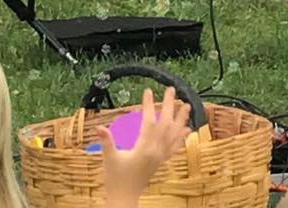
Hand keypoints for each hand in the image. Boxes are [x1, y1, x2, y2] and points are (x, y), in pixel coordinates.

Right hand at [97, 87, 191, 207]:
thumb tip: (100, 127)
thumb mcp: (109, 159)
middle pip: (165, 124)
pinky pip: (175, 147)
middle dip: (169, 105)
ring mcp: (160, 156)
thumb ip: (107, 141)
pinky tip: (187, 129)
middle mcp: (156, 151)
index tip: (148, 91)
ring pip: (174, 134)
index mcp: (143, 148)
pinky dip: (181, 137)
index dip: (149, 105)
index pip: (149, 121)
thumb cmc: (115, 179)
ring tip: (186, 105)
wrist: (124, 199)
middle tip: (171, 89)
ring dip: (180, 118)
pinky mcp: (162, 162)